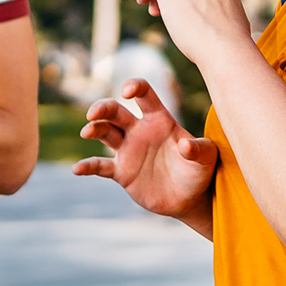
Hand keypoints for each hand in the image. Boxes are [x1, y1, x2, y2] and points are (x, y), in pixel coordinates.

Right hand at [73, 78, 217, 218]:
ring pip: (105, 132)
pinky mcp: (121, 171)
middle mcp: (139, 131)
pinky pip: (101, 166)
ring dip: (94, 129)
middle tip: (94, 114)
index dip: (134, 87)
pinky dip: (88, 167)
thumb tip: (184, 144)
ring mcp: (128, 150)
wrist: (189, 199)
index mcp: (159, 120)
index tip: (127, 91)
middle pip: (116, 111)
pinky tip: (77, 169)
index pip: (144, 95)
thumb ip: (199, 149)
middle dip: (103, 108)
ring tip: (87, 132)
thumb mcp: (207, 159)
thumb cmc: (199, 172)